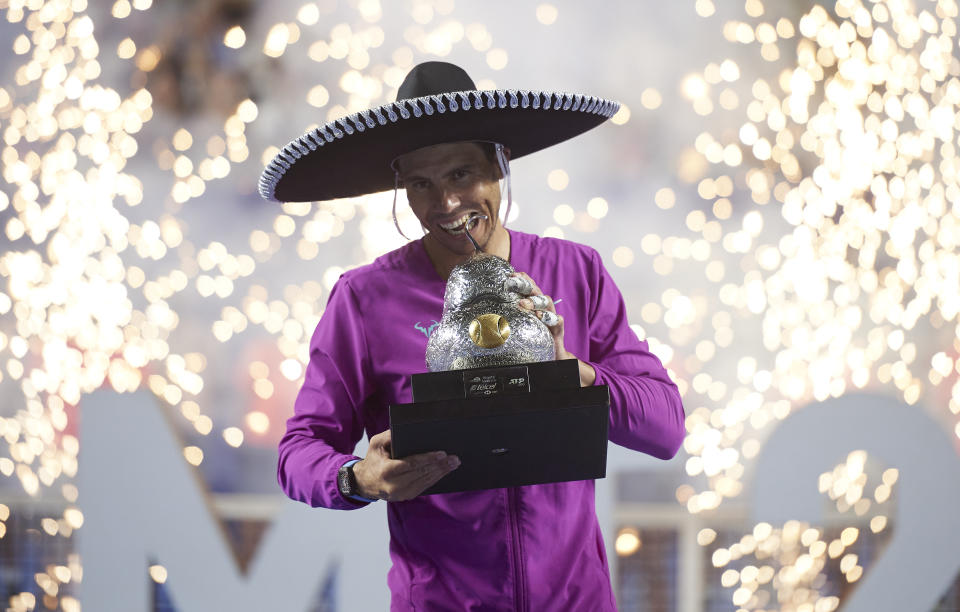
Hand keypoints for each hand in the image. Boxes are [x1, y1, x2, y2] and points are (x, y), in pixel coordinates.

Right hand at [352, 430, 459, 501]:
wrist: (364, 482)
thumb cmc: (373, 460)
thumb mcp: (376, 444)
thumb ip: (389, 435)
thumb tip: (406, 430)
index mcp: (386, 470)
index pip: (411, 464)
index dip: (428, 459)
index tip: (442, 454)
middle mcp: (393, 485)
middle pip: (421, 474)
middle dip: (439, 466)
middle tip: (454, 459)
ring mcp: (400, 494)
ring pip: (425, 482)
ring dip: (441, 473)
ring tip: (453, 464)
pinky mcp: (405, 497)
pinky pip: (423, 487)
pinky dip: (434, 479)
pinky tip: (443, 472)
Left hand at [508, 271, 595, 386]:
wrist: (552, 355)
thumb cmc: (532, 337)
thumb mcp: (519, 324)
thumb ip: (508, 315)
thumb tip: (483, 311)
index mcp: (534, 304)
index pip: (528, 286)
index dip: (520, 279)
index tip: (508, 275)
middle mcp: (543, 307)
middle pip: (536, 291)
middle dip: (524, 285)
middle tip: (511, 284)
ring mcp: (552, 317)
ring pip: (547, 302)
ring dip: (534, 300)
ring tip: (522, 303)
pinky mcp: (558, 330)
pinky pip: (557, 320)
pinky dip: (550, 318)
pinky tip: (541, 317)